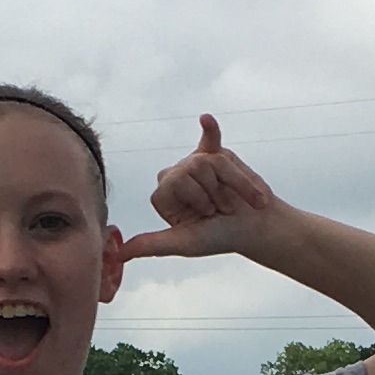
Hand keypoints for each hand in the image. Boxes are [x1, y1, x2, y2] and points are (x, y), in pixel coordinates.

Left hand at [120, 115, 287, 259]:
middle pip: (188, 170)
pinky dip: (210, 129)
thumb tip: (118, 255)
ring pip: (207, 161)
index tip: (206, 217)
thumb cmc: (220, 237)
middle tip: (220, 208)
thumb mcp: (184, 243)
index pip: (171, 185)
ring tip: (231, 198)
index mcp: (164, 197)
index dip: (195, 201)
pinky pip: (210, 136)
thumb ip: (151, 245)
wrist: (256, 227)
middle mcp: (176, 177)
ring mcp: (195, 163)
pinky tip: (206, 119)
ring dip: (229, 184)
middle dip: (212, 193)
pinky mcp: (215, 152)